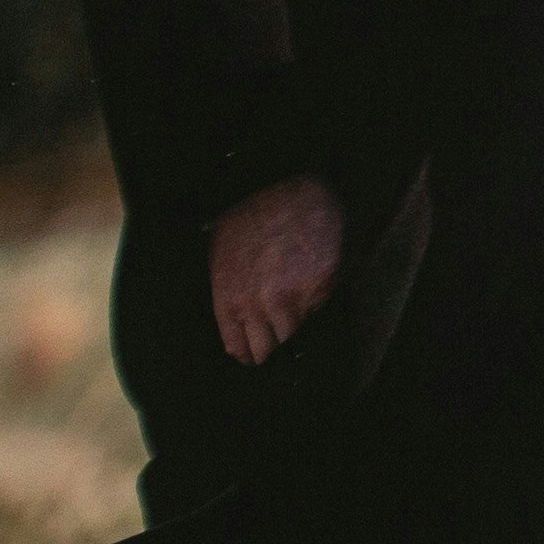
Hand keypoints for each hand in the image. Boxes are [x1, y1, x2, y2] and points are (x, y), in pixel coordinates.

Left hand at [209, 176, 345, 365]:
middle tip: (279, 343)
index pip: (237, 347)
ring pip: (294, 338)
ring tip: (299, 325)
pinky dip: (318, 312)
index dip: (248, 353)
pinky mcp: (321, 290)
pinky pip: (319, 316)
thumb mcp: (222, 248)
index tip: (256, 353)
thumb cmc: (256, 213)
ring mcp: (291, 300)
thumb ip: (227, 287)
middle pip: (266, 351)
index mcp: (229, 297)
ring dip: (296, 332)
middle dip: (272, 348)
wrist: (297, 190)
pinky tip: (315, 298)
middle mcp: (258, 305)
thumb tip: (235, 314)